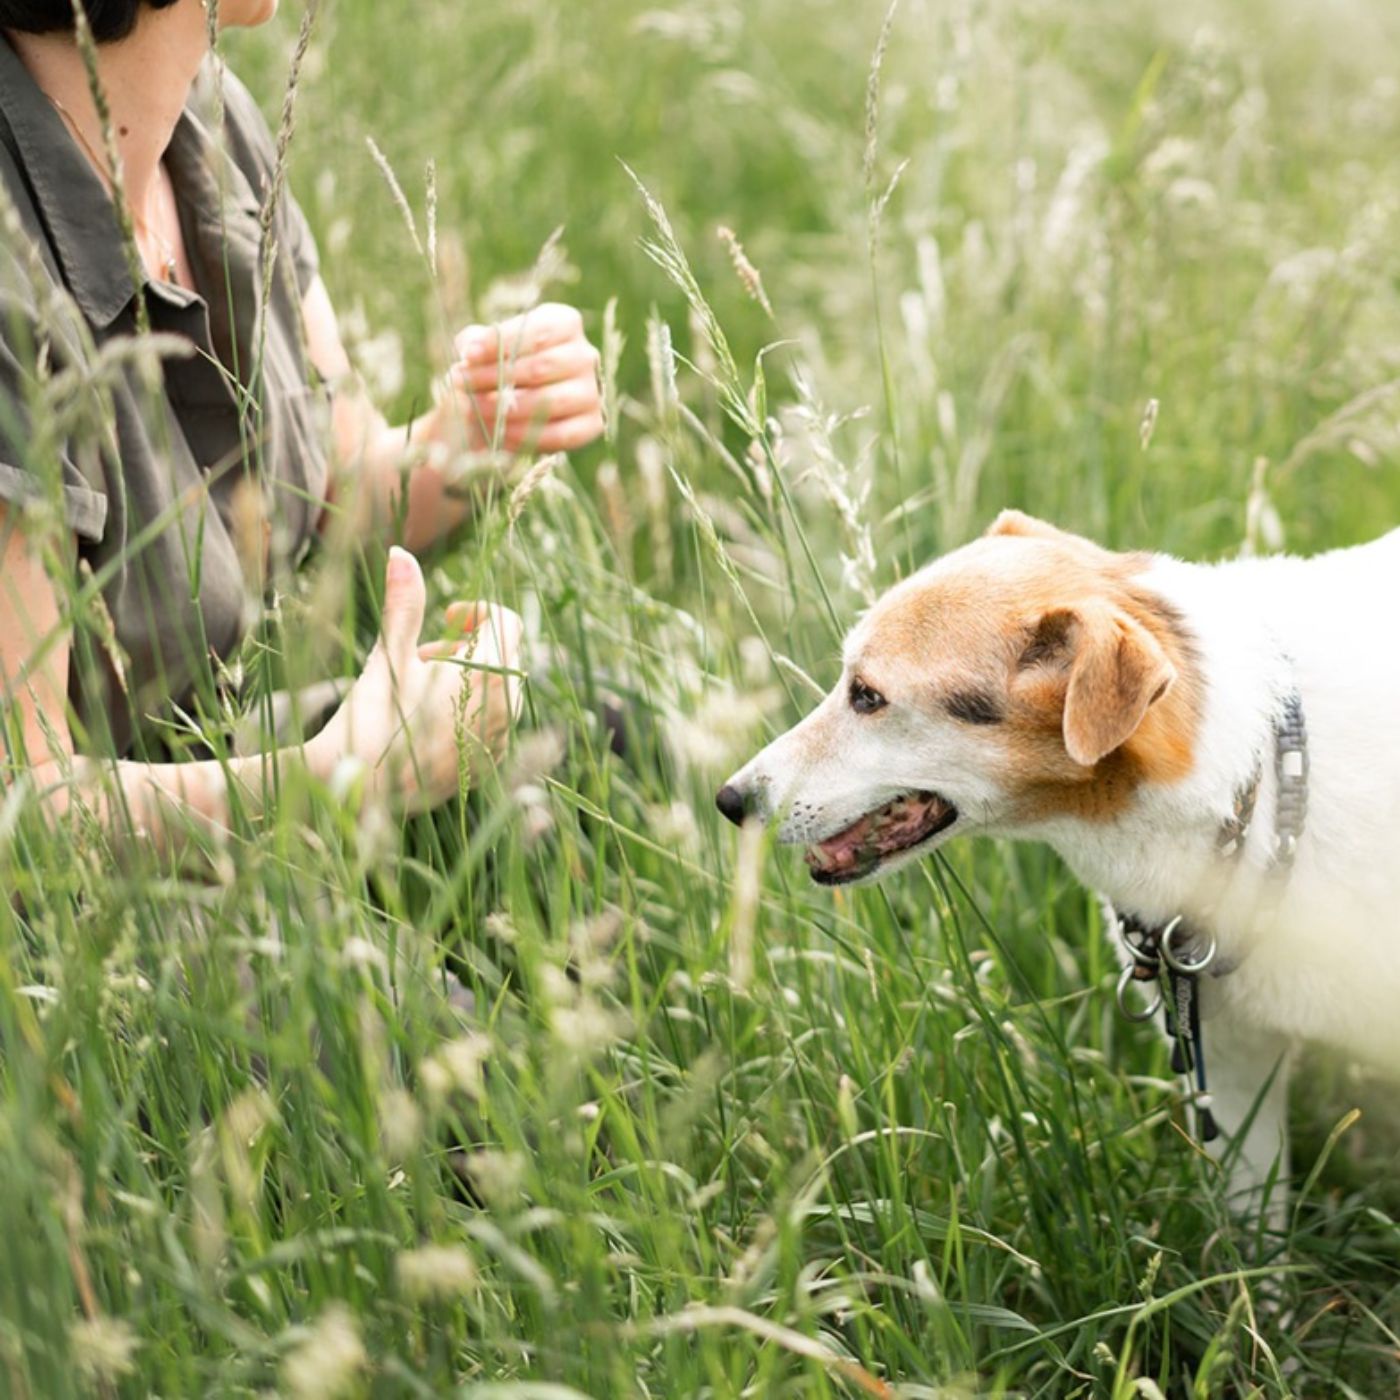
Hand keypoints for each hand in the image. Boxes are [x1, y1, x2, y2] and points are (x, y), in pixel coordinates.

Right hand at [309, 548, 523, 812]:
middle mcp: (506, 707)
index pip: (507, 622)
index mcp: (488, 672)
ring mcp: (502, 739)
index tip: (446, 617)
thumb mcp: (389, 654)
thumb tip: (400, 551)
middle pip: (505, 654)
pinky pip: (494, 723)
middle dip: (468, 645)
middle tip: (423, 656)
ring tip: (420, 689)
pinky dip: (470, 710)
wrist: (359, 788)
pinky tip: (428, 723)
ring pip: (500, 689)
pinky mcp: (491, 764)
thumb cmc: (373, 715)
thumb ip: (404, 603)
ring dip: (469, 678)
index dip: (478, 612)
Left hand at [447, 302, 603, 452]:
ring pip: (549, 401)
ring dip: (505, 408)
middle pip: (540, 367)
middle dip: (495, 377)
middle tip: (461, 384)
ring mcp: (592, 391)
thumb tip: (469, 349)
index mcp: (565, 323)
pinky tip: (498, 434)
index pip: (536, 331)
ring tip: (473, 410)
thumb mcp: (487, 346)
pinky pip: (559, 433)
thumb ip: (476, 341)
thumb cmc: (502, 367)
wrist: (520, 406)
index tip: (467, 355)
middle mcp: (585, 355)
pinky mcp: (593, 424)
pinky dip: (525, 435)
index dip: (500, 343)